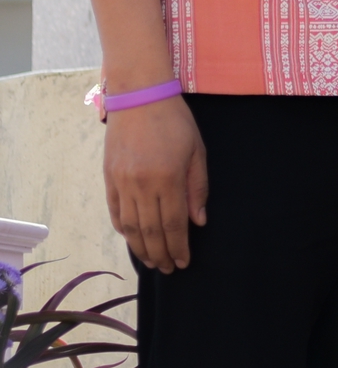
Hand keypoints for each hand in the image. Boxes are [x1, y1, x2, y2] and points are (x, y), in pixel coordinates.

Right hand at [103, 96, 207, 273]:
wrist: (138, 97)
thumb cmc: (175, 122)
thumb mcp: (196, 151)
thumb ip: (197, 187)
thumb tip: (198, 221)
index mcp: (167, 178)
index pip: (172, 223)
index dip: (178, 246)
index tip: (183, 262)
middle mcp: (141, 185)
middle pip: (150, 230)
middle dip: (160, 253)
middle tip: (168, 269)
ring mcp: (121, 183)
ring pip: (130, 226)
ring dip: (140, 248)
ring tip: (151, 261)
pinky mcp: (108, 179)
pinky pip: (115, 212)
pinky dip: (123, 229)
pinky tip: (133, 240)